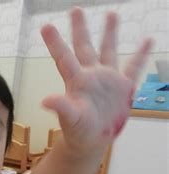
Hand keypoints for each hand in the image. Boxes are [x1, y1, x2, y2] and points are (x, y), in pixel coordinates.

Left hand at [41, 7, 152, 156]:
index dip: (55, 42)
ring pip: (108, 51)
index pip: (64, 57)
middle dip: (80, 28)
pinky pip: (134, 67)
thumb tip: (45, 100)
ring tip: (111, 14)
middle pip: (84, 47)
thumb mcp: (70, 119)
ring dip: (110, 33)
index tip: (46, 26)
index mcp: (76, 81)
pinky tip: (147, 40)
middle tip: (76, 9)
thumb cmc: (77, 131)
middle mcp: (91, 76)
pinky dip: (141, 55)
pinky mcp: (123, 87)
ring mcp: (107, 80)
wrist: (91, 141)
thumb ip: (61, 107)